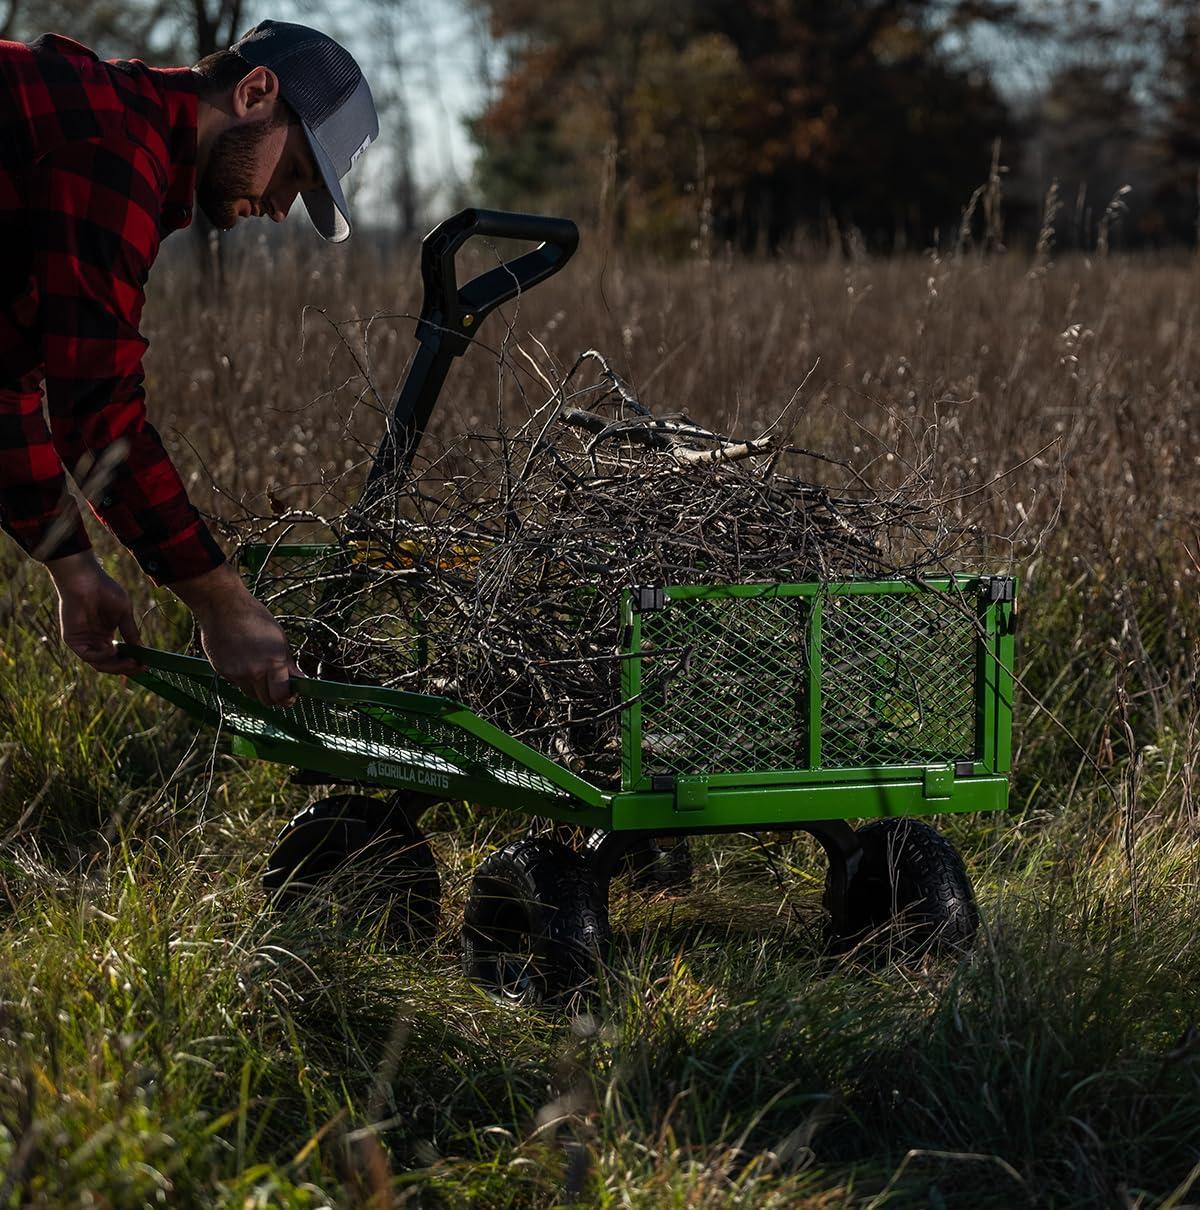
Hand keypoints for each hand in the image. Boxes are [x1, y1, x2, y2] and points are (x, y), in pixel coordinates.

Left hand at [46, 552, 142, 674]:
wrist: (85, 579)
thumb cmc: (105, 590)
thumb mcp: (124, 614)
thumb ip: (130, 632)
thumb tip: (141, 649)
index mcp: (105, 634)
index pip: (118, 656)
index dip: (131, 662)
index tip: (146, 665)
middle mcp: (94, 640)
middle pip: (109, 663)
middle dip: (125, 667)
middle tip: (140, 667)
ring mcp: (83, 641)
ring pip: (99, 663)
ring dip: (115, 665)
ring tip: (131, 661)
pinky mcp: (72, 640)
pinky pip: (87, 655)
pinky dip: (101, 656)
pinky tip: (113, 650)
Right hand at [172, 563, 298, 706]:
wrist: (223, 607)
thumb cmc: (256, 619)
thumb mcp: (279, 639)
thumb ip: (288, 664)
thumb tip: (300, 680)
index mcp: (274, 662)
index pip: (281, 696)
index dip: (287, 699)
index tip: (290, 696)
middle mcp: (255, 671)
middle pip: (266, 700)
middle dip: (274, 697)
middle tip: (277, 686)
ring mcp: (237, 673)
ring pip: (251, 694)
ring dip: (258, 688)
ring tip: (259, 669)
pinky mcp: (222, 672)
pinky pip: (237, 684)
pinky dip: (243, 678)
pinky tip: (242, 660)